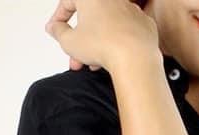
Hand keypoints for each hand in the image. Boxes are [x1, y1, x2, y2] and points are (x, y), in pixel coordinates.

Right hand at [44, 0, 159, 74]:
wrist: (135, 57)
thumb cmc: (104, 45)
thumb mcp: (69, 42)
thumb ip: (58, 32)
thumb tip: (54, 28)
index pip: (67, 2)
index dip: (58, 18)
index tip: (55, 30)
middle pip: (90, 18)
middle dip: (80, 39)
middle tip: (74, 56)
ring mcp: (130, 8)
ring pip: (107, 26)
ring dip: (97, 43)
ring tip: (92, 63)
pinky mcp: (144, 23)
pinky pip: (125, 32)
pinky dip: (117, 43)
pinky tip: (113, 58)